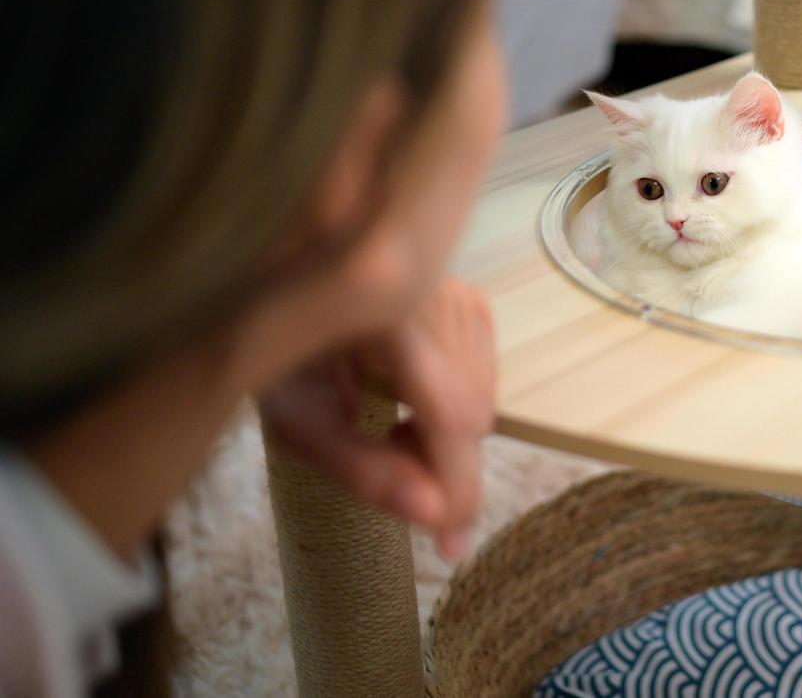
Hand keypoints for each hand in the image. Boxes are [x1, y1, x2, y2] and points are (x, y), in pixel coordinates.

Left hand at [259, 278, 496, 558]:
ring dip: (445, 439)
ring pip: (484, 402)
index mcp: (380, 315)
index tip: (449, 545)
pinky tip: (411, 404)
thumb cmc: (279, 353)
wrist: (289, 294)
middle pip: (473, 413)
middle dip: (441, 464)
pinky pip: (485, 381)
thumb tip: (431, 513)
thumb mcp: (296, 419)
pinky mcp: (471, 302)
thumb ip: (360, 467)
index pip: (450, 414)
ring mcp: (458, 293)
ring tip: (391, 430)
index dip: (456, 483)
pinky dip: (456, 410)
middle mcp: (434, 293)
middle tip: (391, 473)